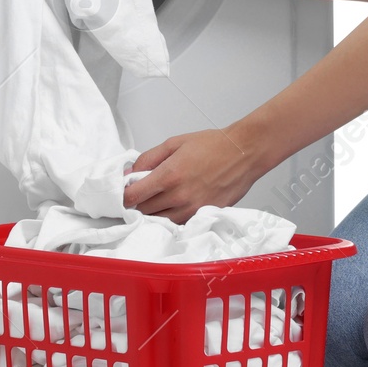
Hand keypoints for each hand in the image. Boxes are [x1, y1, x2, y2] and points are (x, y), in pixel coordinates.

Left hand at [122, 128, 261, 223]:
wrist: (244, 153)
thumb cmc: (212, 145)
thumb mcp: (174, 143)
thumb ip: (148, 158)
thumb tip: (128, 173)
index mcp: (169, 175)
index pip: (133, 197)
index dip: (123, 196)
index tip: (124, 192)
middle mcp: (179, 197)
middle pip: (143, 212)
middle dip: (138, 203)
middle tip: (142, 192)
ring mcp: (191, 210)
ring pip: (158, 221)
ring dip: (153, 212)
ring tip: (159, 197)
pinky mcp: (202, 216)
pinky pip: (176, 224)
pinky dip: (170, 217)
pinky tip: (173, 205)